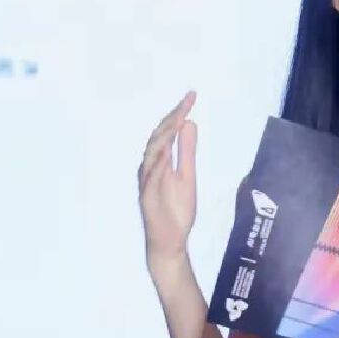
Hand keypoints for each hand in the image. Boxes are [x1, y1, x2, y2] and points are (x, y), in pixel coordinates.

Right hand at [138, 92, 198, 266]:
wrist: (169, 240)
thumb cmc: (177, 209)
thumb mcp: (187, 175)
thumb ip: (186, 151)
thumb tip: (189, 124)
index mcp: (159, 161)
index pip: (168, 132)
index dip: (178, 113)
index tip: (191, 97)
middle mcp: (150, 167)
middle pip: (158, 137)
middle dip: (172, 118)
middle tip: (187, 101)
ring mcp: (147, 181)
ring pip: (152, 152)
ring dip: (164, 134)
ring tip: (178, 118)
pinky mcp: (146, 196)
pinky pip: (150, 176)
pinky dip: (157, 161)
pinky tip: (166, 149)